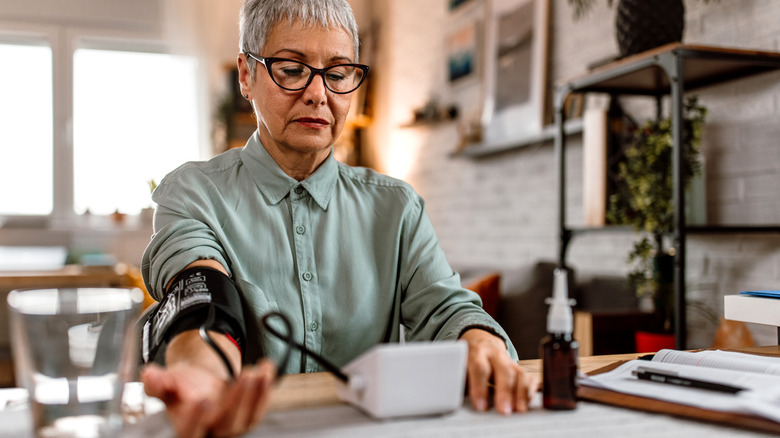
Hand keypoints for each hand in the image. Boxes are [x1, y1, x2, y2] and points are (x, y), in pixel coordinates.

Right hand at [141, 359, 275, 437]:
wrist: (198, 385)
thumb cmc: (180, 388)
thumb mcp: (165, 383)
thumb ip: (157, 382)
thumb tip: (150, 374)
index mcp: (187, 429)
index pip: (190, 431)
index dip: (196, 418)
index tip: (200, 398)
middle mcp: (212, 432)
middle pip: (227, 425)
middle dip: (237, 400)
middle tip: (244, 377)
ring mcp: (234, 426)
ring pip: (248, 418)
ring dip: (255, 394)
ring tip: (256, 371)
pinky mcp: (250, 416)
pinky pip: (261, 406)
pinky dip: (266, 387)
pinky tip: (267, 368)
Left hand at [459, 328, 537, 414]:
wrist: (480, 340)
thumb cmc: (467, 358)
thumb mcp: (459, 363)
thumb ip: (459, 378)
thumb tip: (454, 397)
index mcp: (476, 351)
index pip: (480, 368)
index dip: (480, 387)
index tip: (481, 406)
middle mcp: (495, 353)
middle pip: (504, 370)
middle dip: (505, 392)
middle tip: (504, 410)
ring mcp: (509, 360)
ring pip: (520, 374)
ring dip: (521, 393)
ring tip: (519, 410)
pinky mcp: (519, 367)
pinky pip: (529, 378)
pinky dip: (530, 391)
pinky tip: (526, 403)